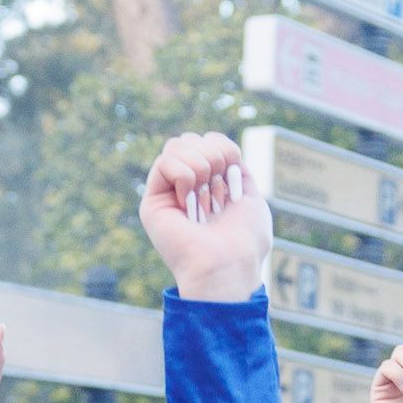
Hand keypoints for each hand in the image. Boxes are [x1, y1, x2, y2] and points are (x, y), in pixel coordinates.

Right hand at [138, 133, 268, 303]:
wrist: (227, 265)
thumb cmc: (244, 240)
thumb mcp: (250, 195)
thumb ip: (236, 169)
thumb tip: (219, 150)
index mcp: (209, 184)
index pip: (210, 140)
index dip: (226, 148)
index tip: (234, 175)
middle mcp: (186, 186)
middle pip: (191, 138)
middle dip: (214, 155)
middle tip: (219, 190)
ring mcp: (168, 192)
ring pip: (177, 144)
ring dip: (201, 166)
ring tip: (204, 197)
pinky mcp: (152, 201)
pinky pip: (165, 161)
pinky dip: (184, 176)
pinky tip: (188, 200)